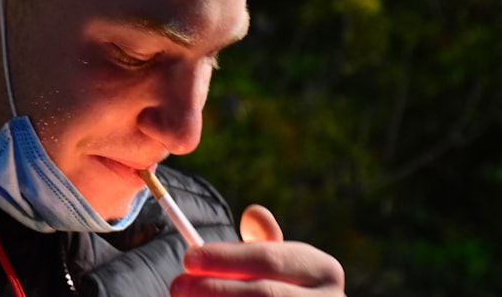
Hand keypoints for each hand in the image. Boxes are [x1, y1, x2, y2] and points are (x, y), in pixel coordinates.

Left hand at [170, 204, 344, 295]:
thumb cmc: (282, 284)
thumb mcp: (278, 259)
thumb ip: (263, 240)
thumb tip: (252, 213)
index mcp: (324, 269)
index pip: (268, 259)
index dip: (225, 258)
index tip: (187, 258)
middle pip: (265, 295)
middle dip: (215, 288)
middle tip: (177, 285)